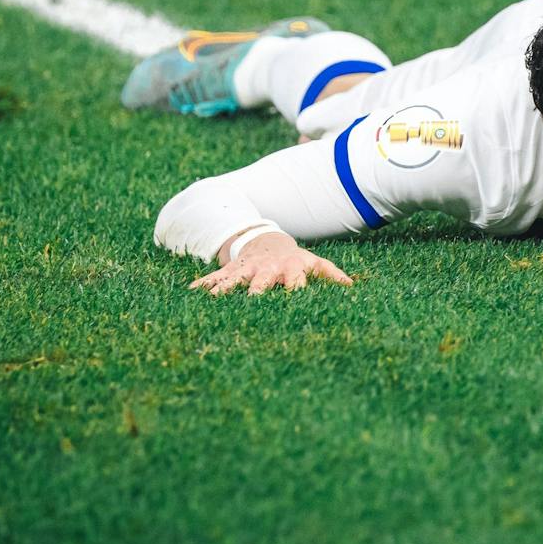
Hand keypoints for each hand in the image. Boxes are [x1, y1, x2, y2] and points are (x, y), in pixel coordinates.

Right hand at [190, 231, 354, 295]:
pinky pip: (215, 278)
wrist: (266, 240)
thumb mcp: (314, 262)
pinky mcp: (230, 270)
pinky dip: (203, 285)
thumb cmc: (294, 259)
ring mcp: (247, 270)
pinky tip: (190, 292)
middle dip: (257, 292)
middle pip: (262, 283)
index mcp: (290, 269)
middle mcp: (267, 270)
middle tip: (252, 303)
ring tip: (213, 300)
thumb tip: (352, 286)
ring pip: (234, 281)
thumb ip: (331, 274)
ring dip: (224, 290)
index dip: (295, 290)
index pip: (295, 282)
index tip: (294, 301)